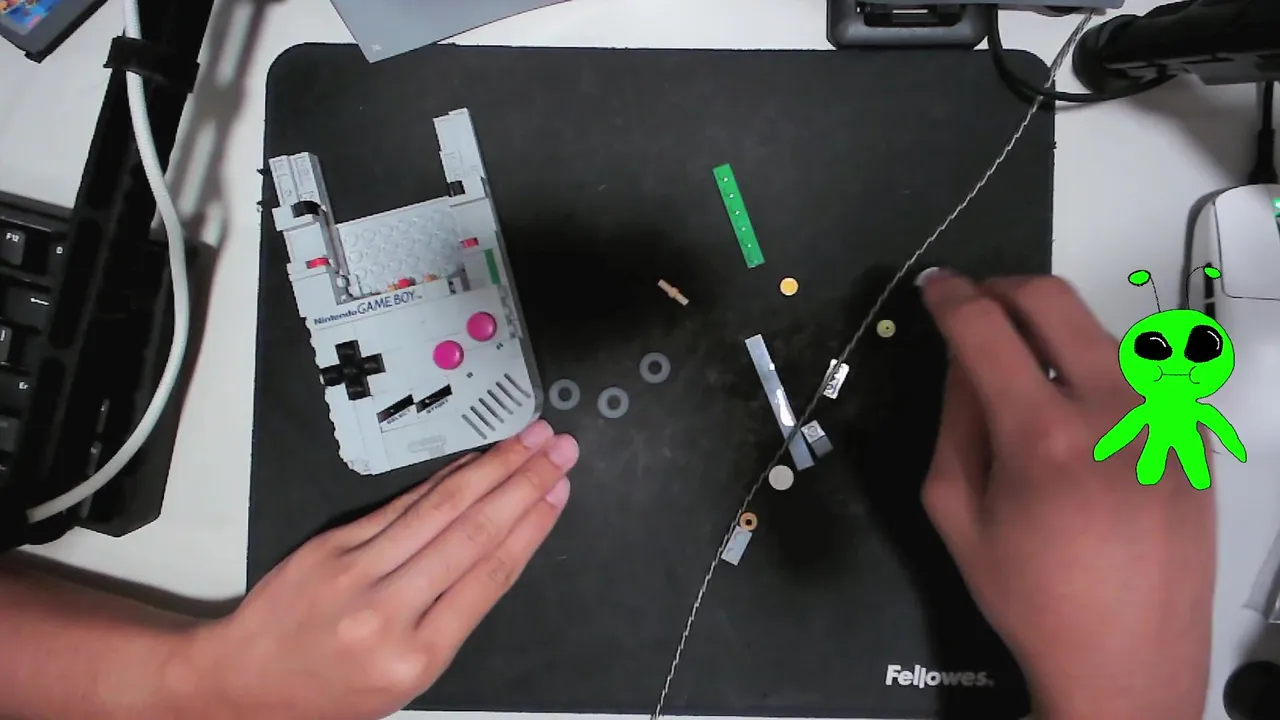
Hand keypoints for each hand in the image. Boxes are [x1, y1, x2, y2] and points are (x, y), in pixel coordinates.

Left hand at [163, 420, 576, 719]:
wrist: (246, 679)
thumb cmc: (331, 689)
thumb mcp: (406, 678)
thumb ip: (452, 614)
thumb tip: (503, 543)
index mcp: (415, 657)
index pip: (489, 576)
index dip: (530, 525)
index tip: (558, 492)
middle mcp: (386, 613)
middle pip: (471, 533)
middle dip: (523, 483)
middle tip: (557, 450)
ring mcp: (355, 573)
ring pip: (439, 508)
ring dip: (491, 468)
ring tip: (527, 441)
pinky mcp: (332, 545)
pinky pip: (400, 504)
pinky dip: (443, 478)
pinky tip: (472, 460)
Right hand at [916, 270, 1212, 719]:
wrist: (1129, 662)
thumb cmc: (1029, 598)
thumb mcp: (957, 515)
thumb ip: (954, 422)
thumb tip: (960, 358)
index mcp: (1044, 438)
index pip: (986, 329)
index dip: (950, 296)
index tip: (934, 286)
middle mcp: (1115, 413)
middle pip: (1054, 300)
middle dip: (1002, 288)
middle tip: (975, 306)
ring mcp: (1165, 423)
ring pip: (1101, 334)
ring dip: (1053, 335)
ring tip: (1027, 379)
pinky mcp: (1194, 441)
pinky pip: (1138, 380)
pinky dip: (1097, 378)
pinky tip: (1080, 423)